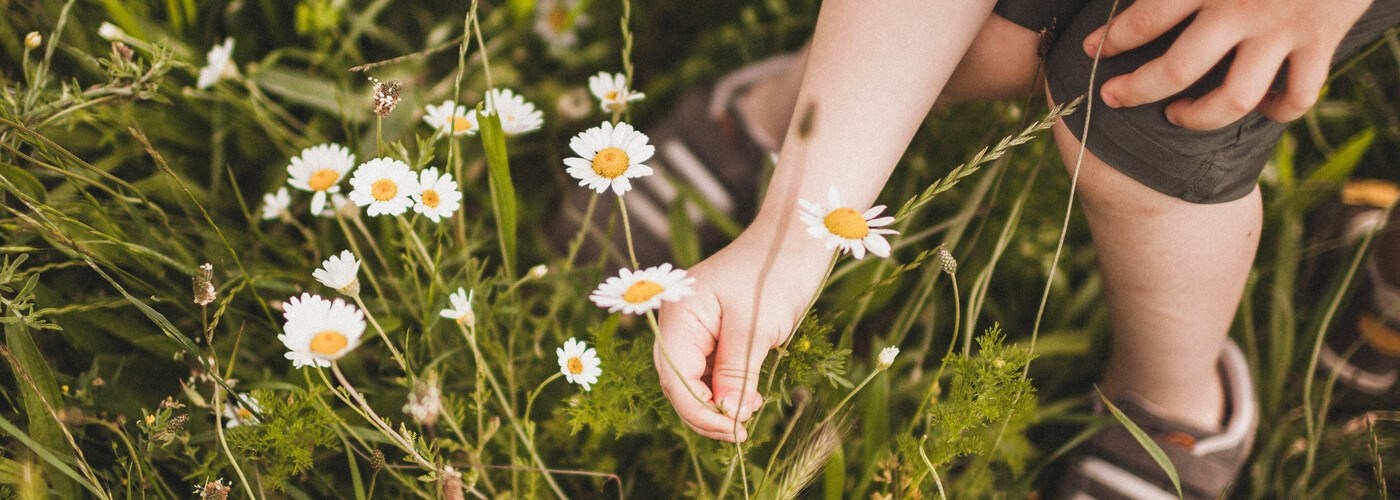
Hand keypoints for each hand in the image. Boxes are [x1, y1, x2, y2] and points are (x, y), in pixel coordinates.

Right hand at [655, 220, 830, 441]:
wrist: (792, 241)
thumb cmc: (774, 274)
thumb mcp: (756, 326)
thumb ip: (737, 371)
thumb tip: (727, 414)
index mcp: (678, 315)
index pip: (675, 377)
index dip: (699, 411)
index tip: (732, 429)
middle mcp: (679, 322)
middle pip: (678, 382)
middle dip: (706, 412)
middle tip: (741, 432)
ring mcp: (695, 327)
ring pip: (694, 380)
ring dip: (718, 403)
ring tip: (751, 411)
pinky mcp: (713, 332)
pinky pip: (710, 369)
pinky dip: (727, 388)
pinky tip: (750, 397)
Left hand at [1084, 0, 1372, 129]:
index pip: (1146, 17)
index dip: (1113, 39)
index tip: (1092, 49)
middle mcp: (1241, 8)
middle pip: (1178, 70)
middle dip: (1137, 90)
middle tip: (1114, 97)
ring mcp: (1282, 29)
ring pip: (1233, 99)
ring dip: (1199, 117)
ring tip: (1178, 115)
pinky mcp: (1321, 40)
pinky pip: (1297, 95)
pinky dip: (1276, 110)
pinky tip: (1258, 106)